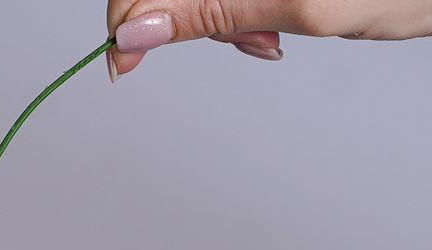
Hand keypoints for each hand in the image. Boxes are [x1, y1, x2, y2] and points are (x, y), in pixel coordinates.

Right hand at [104, 1, 431, 74]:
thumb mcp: (304, 5)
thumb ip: (212, 13)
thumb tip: (135, 32)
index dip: (131, 9)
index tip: (126, 62)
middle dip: (184, 13)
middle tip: (250, 48)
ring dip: (221, 15)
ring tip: (274, 41)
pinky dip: (246, 5)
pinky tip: (282, 22)